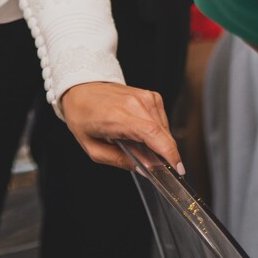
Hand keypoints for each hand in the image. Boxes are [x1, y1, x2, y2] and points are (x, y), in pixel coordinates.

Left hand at [57, 81, 180, 171]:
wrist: (80, 88)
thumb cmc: (82, 115)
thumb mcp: (93, 148)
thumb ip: (120, 161)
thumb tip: (145, 169)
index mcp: (119, 117)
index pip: (153, 135)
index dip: (169, 153)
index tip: (178, 169)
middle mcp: (135, 103)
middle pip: (163, 134)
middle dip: (165, 154)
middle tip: (153, 165)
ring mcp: (145, 97)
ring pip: (165, 128)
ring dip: (159, 142)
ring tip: (138, 144)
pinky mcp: (150, 95)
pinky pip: (162, 119)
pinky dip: (157, 131)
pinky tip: (141, 133)